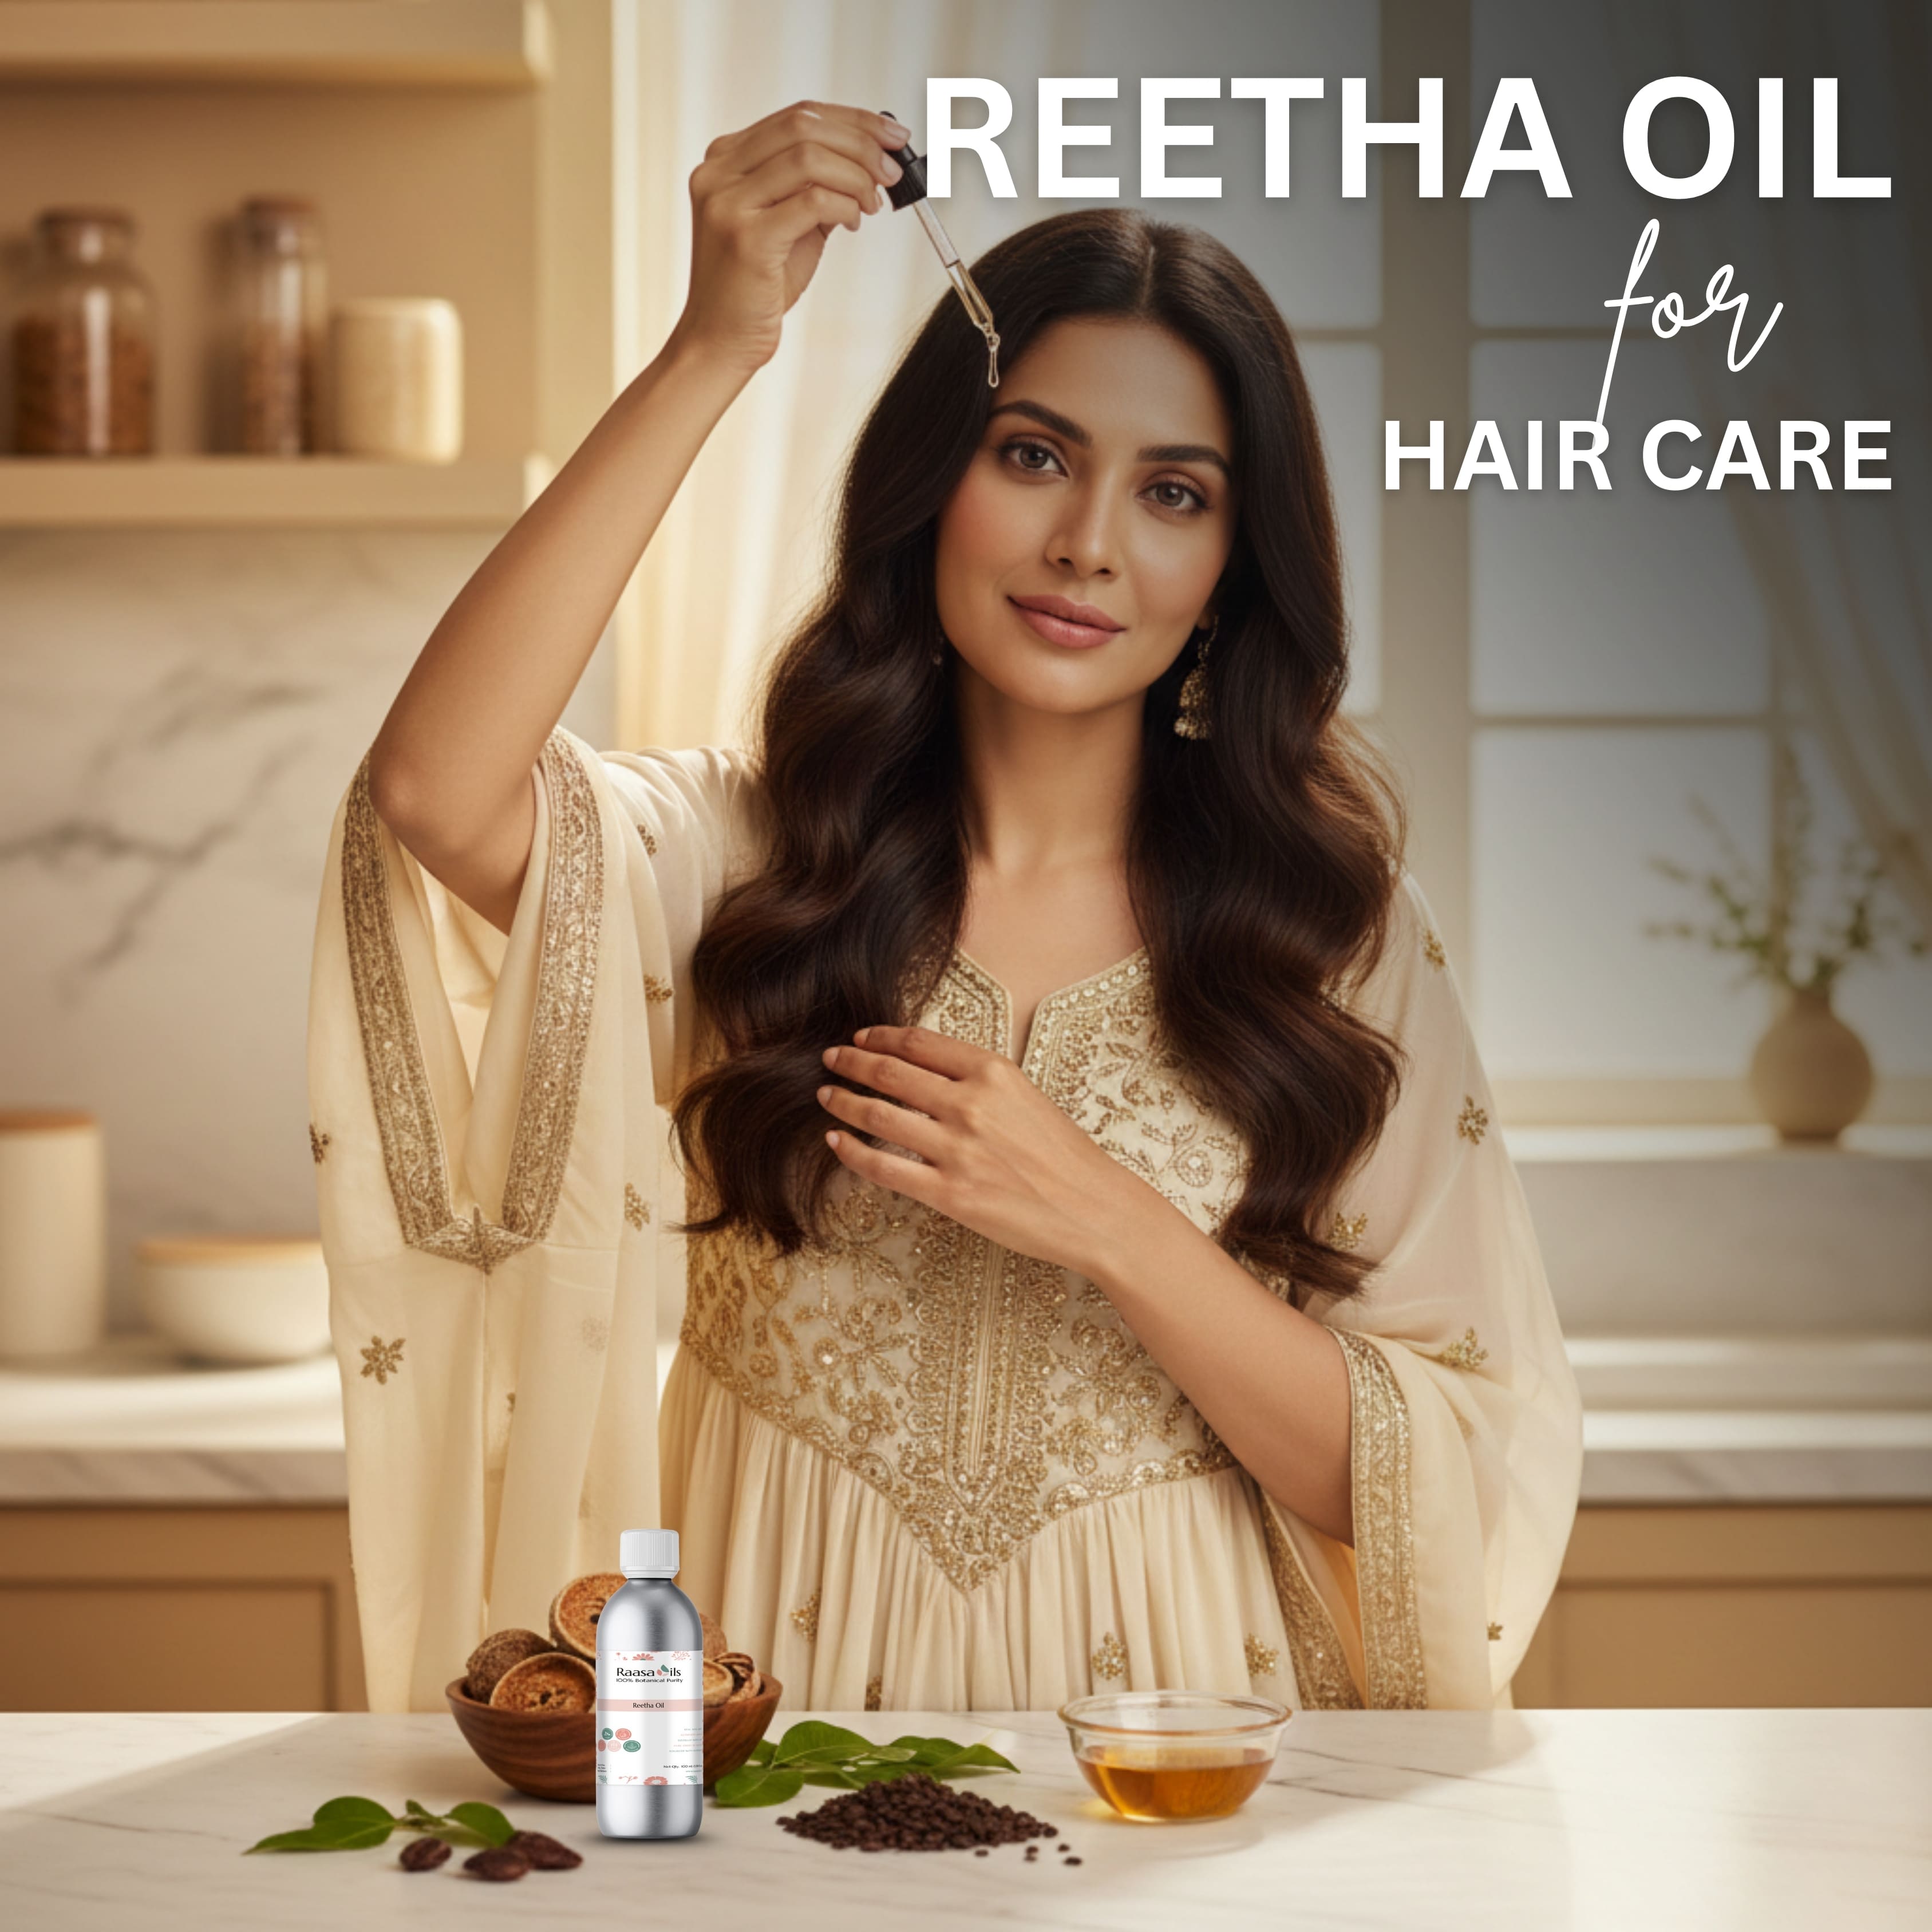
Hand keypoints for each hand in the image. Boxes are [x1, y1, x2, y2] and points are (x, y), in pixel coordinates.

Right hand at [670, 101, 908, 374]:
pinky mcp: (746, 238)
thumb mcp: (789, 223)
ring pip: (809, 158)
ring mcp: (728, 203)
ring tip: (873, 202)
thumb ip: (816, 187)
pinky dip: (844, 206)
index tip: (893, 136)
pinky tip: (853, 221)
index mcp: (725, 159)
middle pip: (803, 126)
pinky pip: (812, 201)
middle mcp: (719, 173)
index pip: (796, 115)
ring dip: (856, 176)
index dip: (853, 120)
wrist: (720, 340)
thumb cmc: (755, 287)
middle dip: (861, 143)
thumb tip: (871, 162)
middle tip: (893, 169)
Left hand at [815, 1024, 1151, 1277]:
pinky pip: (883, 1167)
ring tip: (826, 1096)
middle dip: (851, 1063)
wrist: (1093, 1209)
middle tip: (830, 1060)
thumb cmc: (1064, 1155)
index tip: (860, 1038)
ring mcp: (957, 1149)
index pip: (920, 1043)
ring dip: (844, 1102)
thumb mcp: (1026, 1097)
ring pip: (879, 1116)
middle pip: (890, 1073)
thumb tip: (926, 1073)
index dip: (881, 1037)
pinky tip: (836, 1140)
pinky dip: (851, 1151)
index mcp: (992, 1073)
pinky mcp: (949, 1193)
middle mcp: (970, 1104)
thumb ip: (980, 1082)